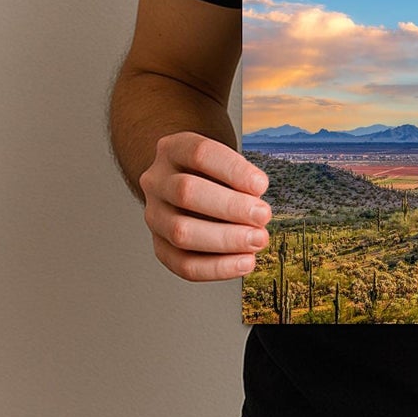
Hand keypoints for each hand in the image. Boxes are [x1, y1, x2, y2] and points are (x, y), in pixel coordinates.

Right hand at [139, 131, 272, 281]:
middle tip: (263, 215)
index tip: (262, 185)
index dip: (233, 170)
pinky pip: (183, 264)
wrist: (182, 181)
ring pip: (181, 232)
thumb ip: (238, 177)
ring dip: (226, 240)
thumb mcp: (223, 159)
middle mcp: (157, 181)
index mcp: (173, 149)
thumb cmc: (211, 170)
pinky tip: (244, 262)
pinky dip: (217, 267)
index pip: (200, 154)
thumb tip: (256, 203)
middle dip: (231, 207)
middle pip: (186, 192)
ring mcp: (154, 214)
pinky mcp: (159, 245)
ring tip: (258, 240)